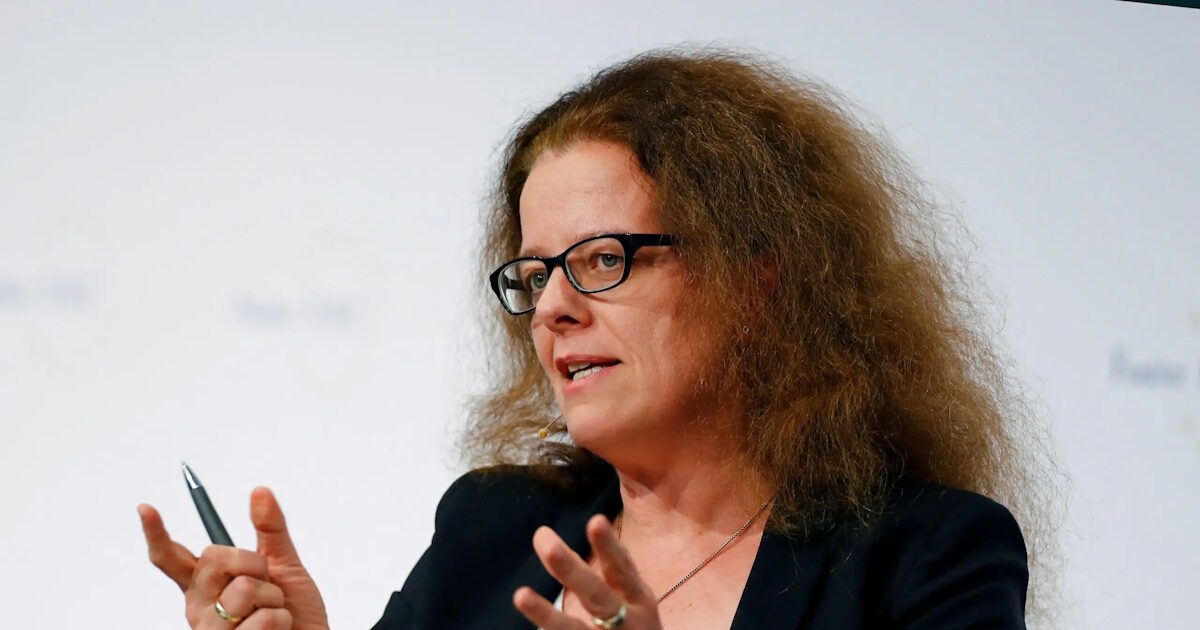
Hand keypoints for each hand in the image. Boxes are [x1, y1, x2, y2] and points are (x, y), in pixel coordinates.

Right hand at [138, 487, 329, 629]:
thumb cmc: (296, 613)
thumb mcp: (285, 565)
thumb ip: (270, 529)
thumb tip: (260, 491)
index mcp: (207, 585)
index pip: (171, 558)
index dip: (156, 533)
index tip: (146, 507)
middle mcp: (200, 607)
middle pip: (213, 559)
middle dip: (253, 562)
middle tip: (267, 583)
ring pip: (243, 589)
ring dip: (273, 598)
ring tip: (273, 613)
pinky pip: (261, 620)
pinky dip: (280, 621)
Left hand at [513, 514, 662, 629]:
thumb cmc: (636, 627)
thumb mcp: (633, 600)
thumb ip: (607, 571)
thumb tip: (557, 543)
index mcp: (638, 600)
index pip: (622, 569)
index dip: (609, 547)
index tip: (595, 521)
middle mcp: (629, 623)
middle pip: (598, 596)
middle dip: (572, 571)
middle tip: (547, 544)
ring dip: (547, 615)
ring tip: (520, 595)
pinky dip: (545, 626)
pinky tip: (523, 606)